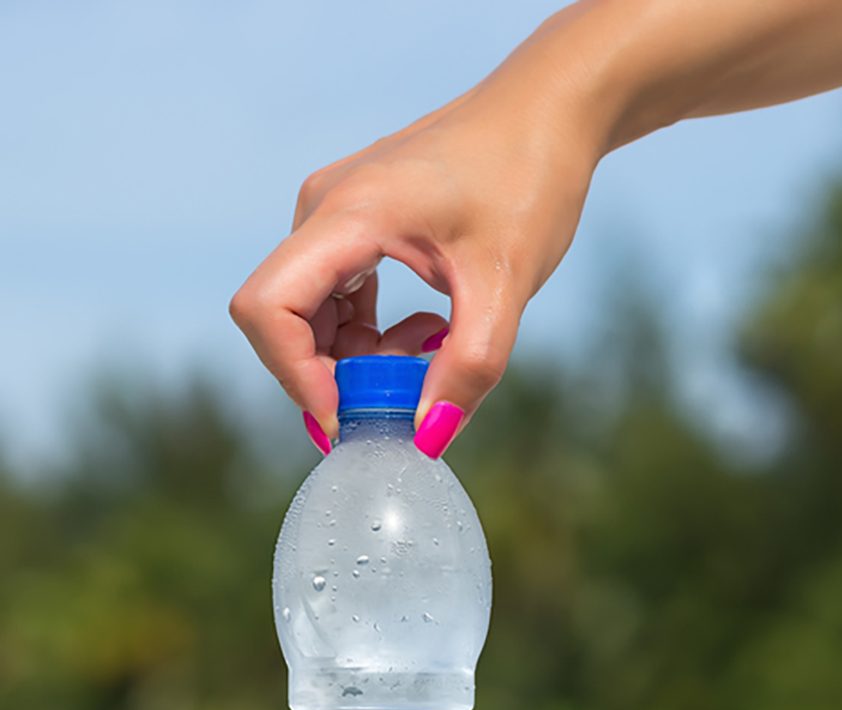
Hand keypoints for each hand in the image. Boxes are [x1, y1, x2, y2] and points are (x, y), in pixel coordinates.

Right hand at [229, 78, 598, 445]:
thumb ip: (467, 369)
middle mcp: (324, 210)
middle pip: (286, 321)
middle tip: (411, 392)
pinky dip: (374, 334)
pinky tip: (432, 330)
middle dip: (338, 375)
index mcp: (347, 214)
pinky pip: (338, 299)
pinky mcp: (356, 225)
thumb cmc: (529, 180)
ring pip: (314, 316)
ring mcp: (335, 215)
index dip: (297, 377)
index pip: (268, 310)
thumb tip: (426, 440)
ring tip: (437, 348)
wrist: (548, 114)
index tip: (351, 419)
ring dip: (364, 357)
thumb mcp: (506, 287)